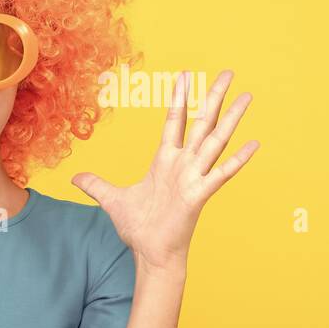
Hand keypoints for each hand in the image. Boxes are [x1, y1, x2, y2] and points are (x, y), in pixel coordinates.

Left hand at [72, 71, 257, 274]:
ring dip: (231, 119)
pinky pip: (221, 174)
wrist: (150, 254)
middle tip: (227, 72)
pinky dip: (238, 160)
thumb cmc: (139, 229)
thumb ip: (96, 185)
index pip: (175, 120)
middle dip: (213, 96)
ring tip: (247, 97)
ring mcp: (193, 178)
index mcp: (165, 160)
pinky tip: (254, 144)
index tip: (186, 74)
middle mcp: (183, 164)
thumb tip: (74, 178)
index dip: (180, 97)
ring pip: (215, 141)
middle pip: (201, 122)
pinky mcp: (198, 195)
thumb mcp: (112, 200)